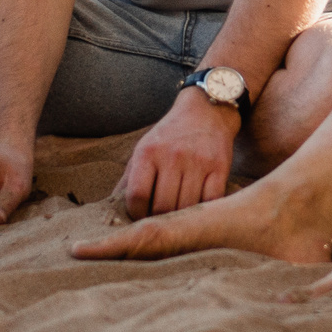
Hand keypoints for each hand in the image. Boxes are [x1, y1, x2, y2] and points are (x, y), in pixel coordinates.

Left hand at [115, 89, 240, 218]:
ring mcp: (198, 161)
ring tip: (179, 217)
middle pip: (162, 206)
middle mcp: (173, 155)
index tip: (141, 217)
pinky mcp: (220, 166)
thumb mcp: (144, 149)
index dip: (137, 214)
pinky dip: (204, 211)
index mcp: (148, 152)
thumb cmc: (170, 136)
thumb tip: (111, 208)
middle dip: (160, 219)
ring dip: (182, 218)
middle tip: (162, 221)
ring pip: (187, 207)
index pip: (137, 196)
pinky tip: (198, 209)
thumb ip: (129, 179)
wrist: (206, 110)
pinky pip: (210, 200)